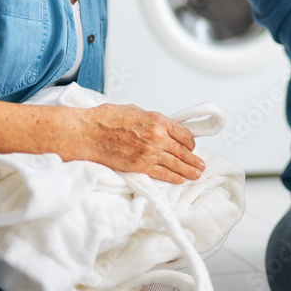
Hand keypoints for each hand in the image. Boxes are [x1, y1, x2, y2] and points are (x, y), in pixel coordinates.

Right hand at [79, 103, 205, 182]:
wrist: (88, 133)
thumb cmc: (106, 119)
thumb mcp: (136, 111)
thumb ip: (152, 121)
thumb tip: (161, 127)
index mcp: (158, 121)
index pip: (184, 134)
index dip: (190, 142)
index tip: (191, 146)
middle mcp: (158, 137)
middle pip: (183, 151)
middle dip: (194, 159)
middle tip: (201, 165)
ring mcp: (150, 153)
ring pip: (176, 164)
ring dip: (188, 170)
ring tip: (196, 174)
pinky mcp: (140, 166)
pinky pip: (163, 174)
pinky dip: (174, 177)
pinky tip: (180, 179)